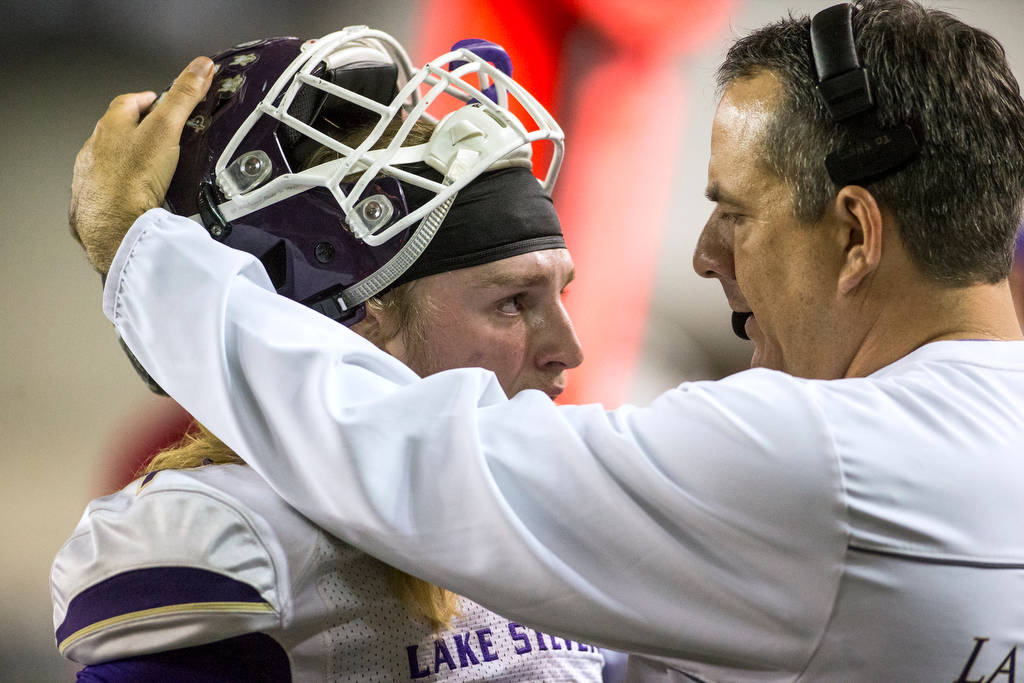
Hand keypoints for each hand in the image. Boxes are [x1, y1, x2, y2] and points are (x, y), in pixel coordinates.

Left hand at [70, 56, 213, 272]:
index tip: (162, 101)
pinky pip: (111, 188)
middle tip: (164, 135)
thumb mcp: (166, 129)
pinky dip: (125, 187)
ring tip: (155, 167)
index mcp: (110, 126)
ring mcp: (92, 177)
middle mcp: (95, 149)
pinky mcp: (95, 203)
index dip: (148, 99)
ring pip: (112, 160)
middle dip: (140, 129)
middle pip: (119, 130)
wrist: (113, 227)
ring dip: (130, 160)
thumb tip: (200, 67)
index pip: (128, 101)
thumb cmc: (133, 177)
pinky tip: (141, 195)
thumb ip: (183, 97)